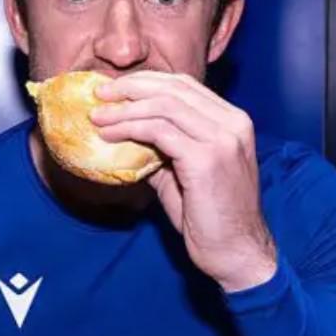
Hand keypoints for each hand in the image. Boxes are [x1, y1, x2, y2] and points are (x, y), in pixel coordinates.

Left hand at [91, 71, 276, 291]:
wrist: (237, 252)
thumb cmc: (211, 218)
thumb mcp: (185, 174)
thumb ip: (163, 149)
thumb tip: (126, 135)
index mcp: (233, 121)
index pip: (185, 85)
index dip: (147, 82)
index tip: (116, 90)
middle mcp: (232, 123)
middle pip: (173, 87)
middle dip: (131, 87)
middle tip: (100, 95)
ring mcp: (223, 139)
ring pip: (164, 105)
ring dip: (124, 109)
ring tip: (98, 117)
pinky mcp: (207, 159)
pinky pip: (159, 131)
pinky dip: (130, 129)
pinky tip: (111, 136)